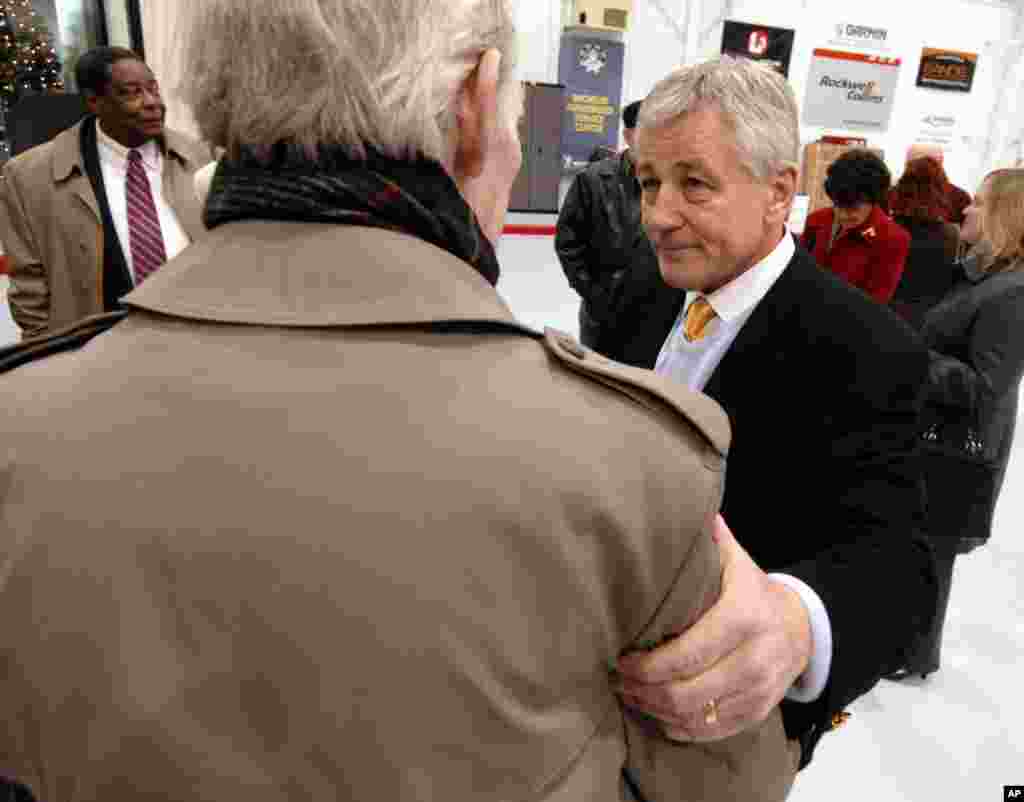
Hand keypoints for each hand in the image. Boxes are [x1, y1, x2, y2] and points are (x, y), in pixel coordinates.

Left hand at [615, 515, 811, 741]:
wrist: (802, 628)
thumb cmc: (753, 591)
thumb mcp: (736, 562)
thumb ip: (709, 540)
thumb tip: (677, 510)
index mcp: (743, 617)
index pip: (689, 653)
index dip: (648, 664)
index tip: (621, 660)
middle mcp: (755, 658)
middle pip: (687, 691)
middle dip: (645, 691)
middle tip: (619, 681)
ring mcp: (759, 690)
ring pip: (697, 715)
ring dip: (656, 711)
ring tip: (631, 696)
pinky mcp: (758, 712)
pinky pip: (713, 732)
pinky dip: (680, 728)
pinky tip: (657, 715)